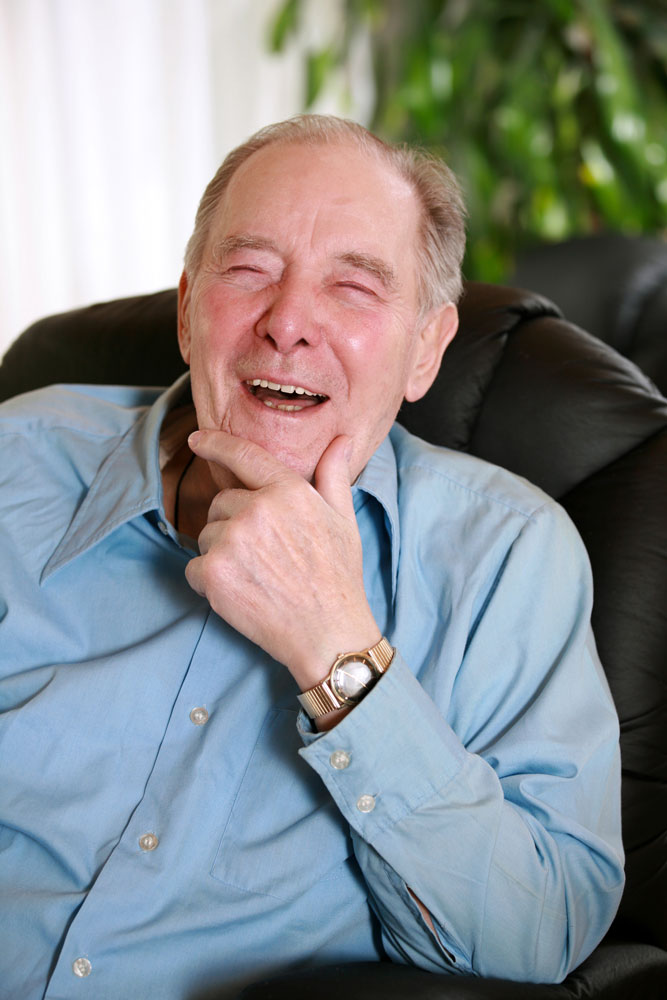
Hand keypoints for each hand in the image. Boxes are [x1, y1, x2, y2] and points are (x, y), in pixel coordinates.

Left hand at [185, 430, 381, 690]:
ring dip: (222, 553)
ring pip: (206, 535)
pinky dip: (209, 581)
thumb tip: (342, 440)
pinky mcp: (213, 574)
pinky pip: (194, 567)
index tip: (197, 439)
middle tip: (265, 554)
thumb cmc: (338, 577)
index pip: (244, 455)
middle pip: (221, 503)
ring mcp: (232, 541)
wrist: (328, 633)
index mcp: (288, 491)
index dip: (216, 443)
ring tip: (257, 576)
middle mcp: (257, 510)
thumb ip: (333, 476)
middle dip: (233, 523)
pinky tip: (241, 593)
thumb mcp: (343, 520)